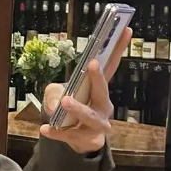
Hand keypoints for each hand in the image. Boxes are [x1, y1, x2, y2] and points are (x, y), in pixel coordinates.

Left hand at [40, 27, 132, 154]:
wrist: (78, 140)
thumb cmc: (71, 111)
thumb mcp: (57, 95)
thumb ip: (53, 92)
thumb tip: (54, 102)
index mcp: (98, 90)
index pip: (110, 66)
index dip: (118, 49)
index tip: (124, 30)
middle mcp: (103, 106)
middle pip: (102, 91)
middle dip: (97, 78)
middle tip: (91, 65)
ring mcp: (97, 124)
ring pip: (90, 116)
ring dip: (78, 108)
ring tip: (65, 102)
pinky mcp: (85, 139)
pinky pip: (69, 135)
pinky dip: (56, 133)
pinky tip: (45, 129)